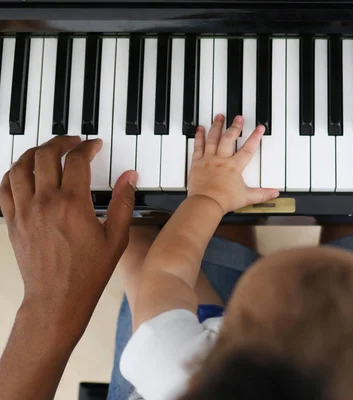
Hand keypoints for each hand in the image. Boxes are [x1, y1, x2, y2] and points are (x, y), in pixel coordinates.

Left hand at [0, 136, 136, 335]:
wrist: (57, 298)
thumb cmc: (87, 273)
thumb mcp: (116, 238)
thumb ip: (122, 203)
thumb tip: (129, 178)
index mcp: (73, 205)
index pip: (76, 161)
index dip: (86, 147)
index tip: (94, 146)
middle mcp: (45, 203)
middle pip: (45, 156)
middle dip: (60, 142)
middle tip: (72, 141)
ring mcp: (24, 211)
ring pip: (20, 167)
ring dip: (34, 152)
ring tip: (47, 150)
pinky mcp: (12, 222)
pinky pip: (4, 188)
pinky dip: (12, 173)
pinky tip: (22, 171)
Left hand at [187, 114, 279, 212]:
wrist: (206, 204)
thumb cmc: (224, 200)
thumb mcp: (247, 197)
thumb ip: (262, 194)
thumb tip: (274, 193)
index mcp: (234, 166)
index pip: (248, 148)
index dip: (255, 137)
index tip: (260, 128)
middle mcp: (222, 159)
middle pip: (229, 138)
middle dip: (235, 127)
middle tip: (238, 118)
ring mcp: (209, 159)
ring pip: (213, 138)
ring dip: (217, 126)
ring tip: (219, 116)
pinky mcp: (197, 163)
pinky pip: (198, 146)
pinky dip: (199, 137)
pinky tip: (200, 129)